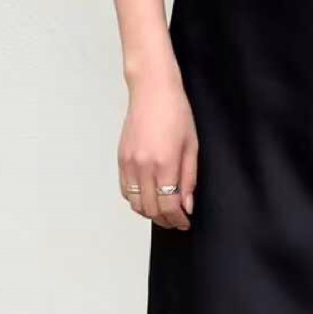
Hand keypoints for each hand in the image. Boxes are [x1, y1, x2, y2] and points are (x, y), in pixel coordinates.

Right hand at [119, 65, 198, 230]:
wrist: (152, 90)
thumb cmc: (176, 112)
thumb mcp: (192, 146)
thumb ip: (189, 179)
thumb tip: (187, 205)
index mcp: (164, 163)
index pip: (169, 205)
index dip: (178, 220)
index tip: (184, 223)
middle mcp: (143, 166)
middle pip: (151, 209)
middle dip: (165, 220)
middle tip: (176, 221)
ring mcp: (129, 163)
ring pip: (135, 203)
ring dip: (150, 213)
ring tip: (163, 212)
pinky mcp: (121, 159)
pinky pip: (125, 190)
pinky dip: (136, 200)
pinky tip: (148, 197)